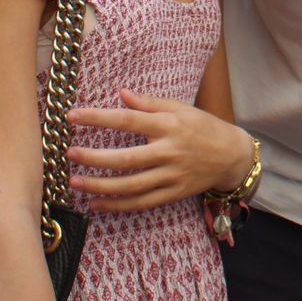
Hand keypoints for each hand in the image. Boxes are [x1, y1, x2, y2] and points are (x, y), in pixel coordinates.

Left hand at [66, 89, 250, 212]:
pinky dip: (117, 205)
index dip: (98, 118)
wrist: (232, 156)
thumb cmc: (204, 127)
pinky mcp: (173, 194)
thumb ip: (150, 103)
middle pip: (125, 159)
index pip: (127, 121)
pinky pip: (141, 203)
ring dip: (100, 186)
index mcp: (169, 126)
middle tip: (69, 154)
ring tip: (74, 182)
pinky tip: (95, 204)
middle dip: (93, 158)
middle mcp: (169, 152)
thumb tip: (122, 94)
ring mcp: (171, 176)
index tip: (73, 116)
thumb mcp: (182, 108)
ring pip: (130, 186)